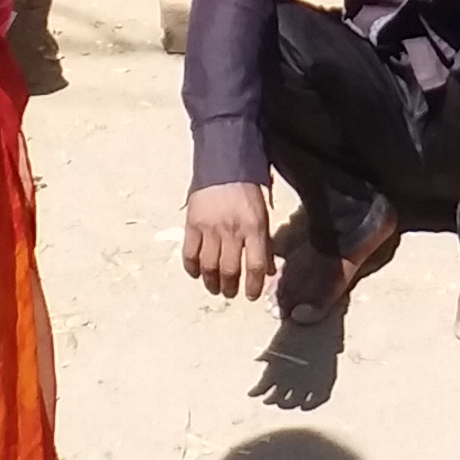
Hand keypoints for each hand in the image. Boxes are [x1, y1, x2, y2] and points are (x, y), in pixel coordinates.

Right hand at [183, 180, 277, 302]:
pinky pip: (190, 253)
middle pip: (229, 270)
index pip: (255, 265)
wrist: (223, 164)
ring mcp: (210, 228)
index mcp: (254, 227)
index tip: (251, 295)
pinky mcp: (192, 224)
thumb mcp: (263, 213)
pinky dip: (192, 267)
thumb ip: (265, 242)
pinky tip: (196, 273)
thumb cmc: (247, 188)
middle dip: (230, 287)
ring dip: (211, 282)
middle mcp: (232, 231)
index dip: (253, 285)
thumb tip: (268, 270)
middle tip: (230, 293)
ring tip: (214, 288)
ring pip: (209, 266)